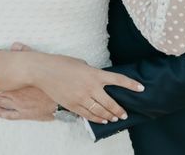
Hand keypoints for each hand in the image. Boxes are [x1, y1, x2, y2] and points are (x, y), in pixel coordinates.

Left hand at [0, 43, 55, 121]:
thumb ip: (27, 53)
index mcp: (18, 82)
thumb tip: (15, 45)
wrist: (61, 99)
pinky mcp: (26, 114)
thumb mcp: (40, 64)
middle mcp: (16, 95)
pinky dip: (1, 113)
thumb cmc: (51, 81)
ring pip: (1, 103)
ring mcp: (20, 106)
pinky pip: (10, 115)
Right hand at [30, 49, 144, 124]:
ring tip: (115, 119)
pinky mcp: (72, 105)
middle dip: (119, 110)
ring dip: (109, 116)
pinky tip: (102, 120)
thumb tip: (98, 81)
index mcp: (95, 74)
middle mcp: (90, 87)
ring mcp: (81, 98)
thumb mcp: (82, 64)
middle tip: (124, 114)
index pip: (118, 80)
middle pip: (110, 103)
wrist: (43, 71)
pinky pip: (88, 115)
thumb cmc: (62, 64)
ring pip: (100, 111)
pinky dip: (96, 118)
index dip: (131, 85)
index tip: (141, 88)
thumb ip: (93, 73)